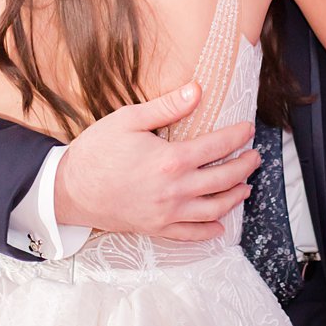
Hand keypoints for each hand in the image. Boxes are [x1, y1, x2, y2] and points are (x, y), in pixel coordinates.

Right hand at [53, 82, 257, 239]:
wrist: (70, 188)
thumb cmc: (97, 151)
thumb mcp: (128, 119)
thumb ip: (166, 107)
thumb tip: (196, 91)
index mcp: (171, 160)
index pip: (216, 146)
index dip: (237, 137)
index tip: (248, 129)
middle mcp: (176, 190)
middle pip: (223, 179)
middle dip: (245, 166)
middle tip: (255, 157)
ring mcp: (168, 213)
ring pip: (215, 209)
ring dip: (235, 197)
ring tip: (245, 187)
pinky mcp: (158, 228)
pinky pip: (192, 234)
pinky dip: (210, 230)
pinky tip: (219, 224)